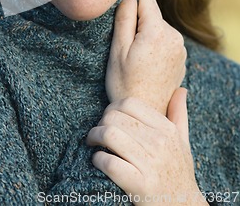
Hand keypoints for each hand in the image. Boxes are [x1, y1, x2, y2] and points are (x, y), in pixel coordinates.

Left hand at [87, 89, 206, 204]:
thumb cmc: (179, 172)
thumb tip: (181, 90)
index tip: (108, 117)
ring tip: (92, 142)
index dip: (113, 106)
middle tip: (96, 131)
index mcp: (167, 130)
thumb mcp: (183, 142)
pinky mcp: (139, 185)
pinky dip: (97, 159)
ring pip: (110, 135)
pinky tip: (97, 160)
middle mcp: (160, 144)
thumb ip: (179, 114)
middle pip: (115, 117)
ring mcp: (150, 164)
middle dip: (100, 122)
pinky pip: (109, 163)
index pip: (130, 103)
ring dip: (94, 137)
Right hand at [106, 0, 185, 113]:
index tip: (125, 29)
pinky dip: (156, 47)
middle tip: (129, 50)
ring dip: (148, 36)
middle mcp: (174, 37)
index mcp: (157, 31)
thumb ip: (124, 18)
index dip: (131, 9)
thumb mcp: (118, 49)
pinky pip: (166, 41)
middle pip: (153, 14)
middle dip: (140, 25)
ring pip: (159, 27)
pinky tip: (148, 67)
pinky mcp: (181, 58)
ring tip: (139, 60)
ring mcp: (181, 48)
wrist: (145, 112)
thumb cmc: (125, 83)